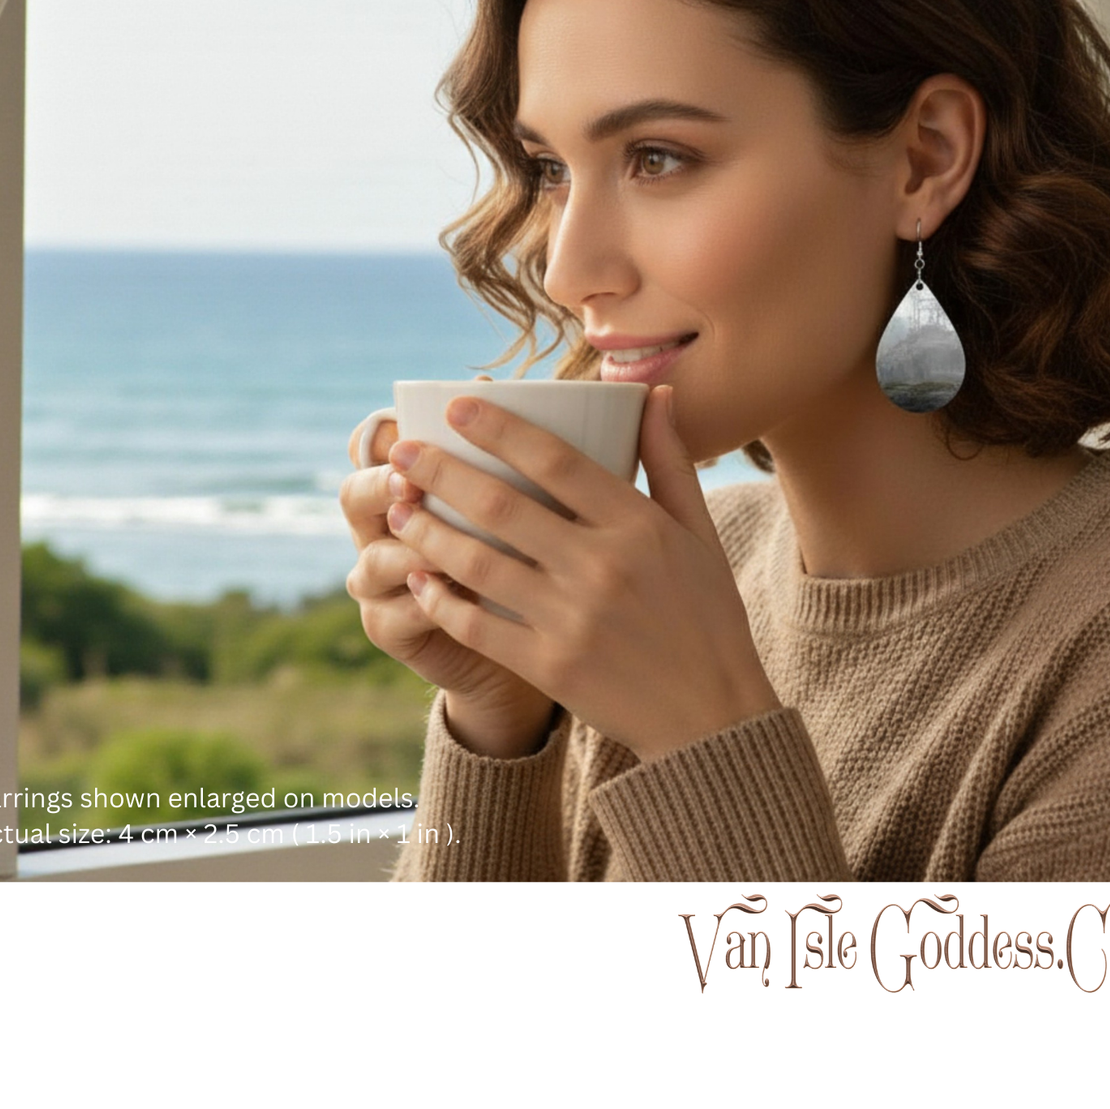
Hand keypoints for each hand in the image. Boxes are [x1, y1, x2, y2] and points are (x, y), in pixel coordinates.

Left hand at [382, 388, 780, 762]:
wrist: (712, 716)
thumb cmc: (706, 614)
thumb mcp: (699, 532)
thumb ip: (670, 459)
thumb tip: (653, 392)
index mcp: (637, 525)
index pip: (555, 460)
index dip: (499, 429)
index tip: (456, 407)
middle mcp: (600, 567)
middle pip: (501, 506)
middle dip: (441, 472)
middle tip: (399, 451)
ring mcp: (572, 619)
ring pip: (479, 563)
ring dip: (428, 532)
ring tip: (396, 508)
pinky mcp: (550, 666)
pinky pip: (478, 627)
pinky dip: (441, 601)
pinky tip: (417, 578)